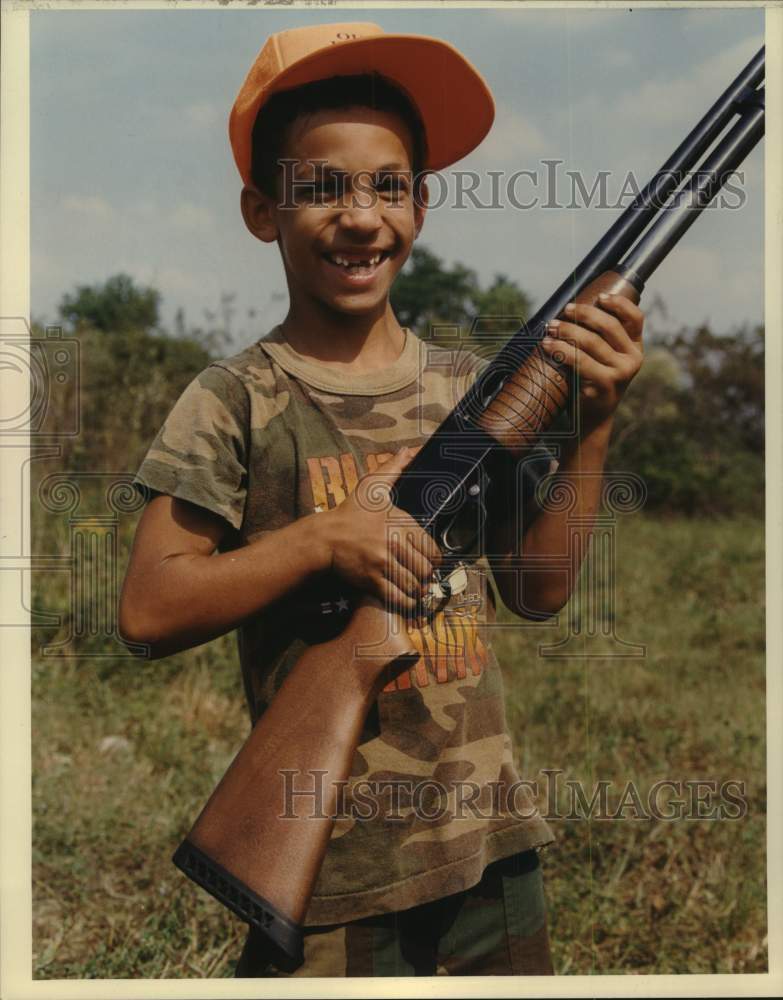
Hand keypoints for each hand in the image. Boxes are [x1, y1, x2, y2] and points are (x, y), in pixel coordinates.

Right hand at [319, 446, 442, 613]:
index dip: (434, 558)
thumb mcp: (372, 485)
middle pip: (425, 570)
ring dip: (416, 590)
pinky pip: (398, 598)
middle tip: (421, 576)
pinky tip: (404, 598)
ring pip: (414, 585)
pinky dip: (406, 602)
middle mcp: (394, 544)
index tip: (429, 561)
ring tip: (413, 587)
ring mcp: (382, 564)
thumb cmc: (351, 512)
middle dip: (425, 576)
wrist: (324, 537)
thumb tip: (410, 450)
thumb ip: (394, 468)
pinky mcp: (371, 581)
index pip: (433, 550)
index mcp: (400, 523)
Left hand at [540, 293, 643, 430]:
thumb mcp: (603, 358)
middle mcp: (633, 359)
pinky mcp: (605, 385)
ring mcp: (621, 373)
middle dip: (584, 314)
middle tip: (564, 311)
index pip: (636, 318)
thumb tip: (572, 309)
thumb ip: (599, 337)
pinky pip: (581, 361)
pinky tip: (549, 346)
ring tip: (550, 328)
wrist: (592, 419)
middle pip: (609, 326)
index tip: (600, 296)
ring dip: (567, 331)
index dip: (619, 303)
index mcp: (635, 347)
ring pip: (592, 342)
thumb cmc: (592, 381)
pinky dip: (562, 350)